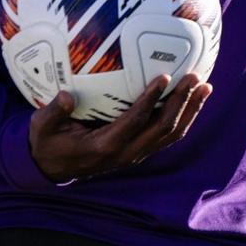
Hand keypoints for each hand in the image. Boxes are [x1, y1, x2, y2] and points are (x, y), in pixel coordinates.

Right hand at [28, 72, 212, 181]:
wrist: (53, 168)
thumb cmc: (47, 143)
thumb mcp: (41, 128)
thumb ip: (53, 113)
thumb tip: (65, 95)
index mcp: (104, 146)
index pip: (134, 121)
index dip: (151, 100)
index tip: (164, 77)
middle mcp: (125, 153)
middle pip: (162, 128)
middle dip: (181, 103)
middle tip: (194, 76)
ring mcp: (135, 154)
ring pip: (170, 134)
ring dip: (190, 110)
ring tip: (204, 86)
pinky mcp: (139, 150)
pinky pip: (167, 135)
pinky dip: (184, 117)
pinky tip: (193, 99)